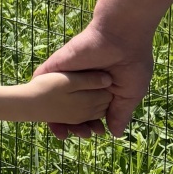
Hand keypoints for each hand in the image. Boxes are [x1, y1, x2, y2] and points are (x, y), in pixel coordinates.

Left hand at [35, 17, 154, 138]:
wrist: (123, 38)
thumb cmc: (132, 64)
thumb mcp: (129, 94)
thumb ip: (119, 113)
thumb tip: (114, 133)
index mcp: (100, 89)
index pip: (89, 111)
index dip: (89, 124)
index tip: (93, 134)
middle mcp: (82, 83)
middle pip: (71, 109)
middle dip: (73, 125)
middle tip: (80, 135)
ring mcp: (68, 75)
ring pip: (55, 99)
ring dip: (56, 116)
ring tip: (62, 132)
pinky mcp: (57, 66)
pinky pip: (42, 81)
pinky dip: (40, 97)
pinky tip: (41, 113)